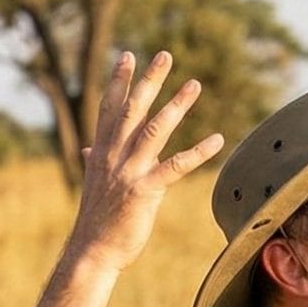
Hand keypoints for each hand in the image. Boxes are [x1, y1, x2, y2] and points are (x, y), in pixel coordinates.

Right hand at [68, 50, 224, 271]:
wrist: (92, 252)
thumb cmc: (98, 219)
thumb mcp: (94, 184)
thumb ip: (94, 161)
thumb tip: (88, 149)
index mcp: (102, 152)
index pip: (110, 108)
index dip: (119, 81)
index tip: (128, 55)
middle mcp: (112, 156)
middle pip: (132, 110)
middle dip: (148, 81)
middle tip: (164, 54)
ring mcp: (128, 172)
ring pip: (154, 131)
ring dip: (175, 106)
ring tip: (194, 84)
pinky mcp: (145, 191)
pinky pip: (176, 166)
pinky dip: (198, 152)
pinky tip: (218, 139)